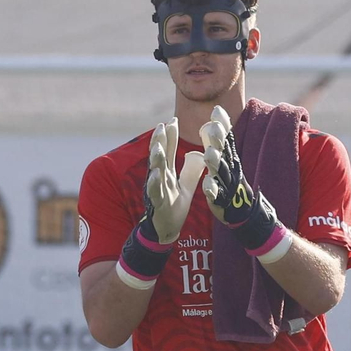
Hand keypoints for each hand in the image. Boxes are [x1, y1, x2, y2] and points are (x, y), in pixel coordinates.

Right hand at [142, 119, 204, 244]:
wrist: (165, 230)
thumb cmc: (173, 207)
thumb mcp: (185, 186)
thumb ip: (190, 171)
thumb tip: (197, 154)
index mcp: (166, 174)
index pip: (168, 151)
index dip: (170, 136)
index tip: (173, 120)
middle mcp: (158, 179)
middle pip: (159, 157)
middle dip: (160, 142)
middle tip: (162, 126)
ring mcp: (156, 190)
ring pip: (154, 172)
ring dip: (155, 160)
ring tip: (158, 147)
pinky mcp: (157, 204)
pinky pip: (154, 193)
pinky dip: (153, 184)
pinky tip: (155, 175)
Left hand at [199, 105, 279, 250]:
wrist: (244, 212)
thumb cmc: (230, 182)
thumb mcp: (226, 160)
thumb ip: (218, 140)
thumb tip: (214, 117)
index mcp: (230, 159)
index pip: (227, 139)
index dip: (223, 125)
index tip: (216, 110)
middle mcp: (230, 170)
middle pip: (223, 153)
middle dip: (217, 140)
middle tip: (210, 126)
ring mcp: (227, 185)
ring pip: (220, 173)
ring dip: (215, 163)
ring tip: (208, 153)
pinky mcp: (221, 201)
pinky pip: (217, 195)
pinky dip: (213, 190)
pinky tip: (207, 184)